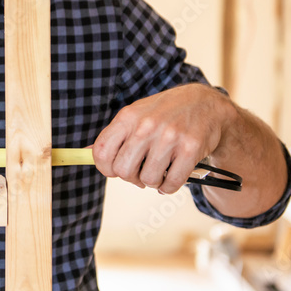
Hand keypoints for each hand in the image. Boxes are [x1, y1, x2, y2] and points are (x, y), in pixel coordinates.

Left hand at [91, 84, 233, 194]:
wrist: (204, 104)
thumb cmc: (164, 112)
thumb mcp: (135, 115)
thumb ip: (114, 135)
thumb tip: (85, 153)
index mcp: (128, 117)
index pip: (102, 152)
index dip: (105, 168)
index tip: (114, 170)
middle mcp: (147, 126)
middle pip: (123, 171)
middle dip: (130, 177)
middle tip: (140, 171)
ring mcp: (170, 138)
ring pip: (148, 180)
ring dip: (152, 181)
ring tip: (159, 169)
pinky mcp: (191, 150)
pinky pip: (171, 184)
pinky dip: (169, 186)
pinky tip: (171, 175)